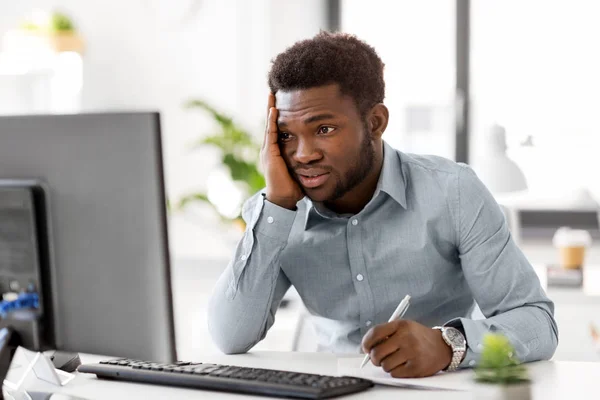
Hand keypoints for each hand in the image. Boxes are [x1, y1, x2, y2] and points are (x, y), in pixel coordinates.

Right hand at [261, 93, 303, 209]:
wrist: (284, 199)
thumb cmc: (295, 186)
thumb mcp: (302, 168)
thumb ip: (307, 159)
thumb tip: (320, 154)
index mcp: (278, 150)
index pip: (279, 127)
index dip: (280, 114)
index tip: (284, 100)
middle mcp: (271, 148)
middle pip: (271, 122)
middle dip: (272, 106)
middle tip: (275, 90)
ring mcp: (269, 150)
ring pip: (269, 125)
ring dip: (271, 108)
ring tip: (273, 94)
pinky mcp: (270, 154)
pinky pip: (271, 134)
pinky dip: (272, 121)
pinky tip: (274, 110)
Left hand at [361, 320, 451, 377]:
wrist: (442, 346)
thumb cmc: (418, 337)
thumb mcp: (404, 327)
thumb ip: (386, 334)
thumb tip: (367, 348)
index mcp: (401, 325)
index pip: (375, 333)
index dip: (366, 343)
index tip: (365, 348)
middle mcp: (406, 338)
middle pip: (377, 352)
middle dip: (374, 358)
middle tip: (378, 359)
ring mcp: (412, 353)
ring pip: (385, 365)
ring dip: (386, 365)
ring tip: (395, 360)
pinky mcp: (416, 367)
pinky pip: (395, 373)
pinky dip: (395, 371)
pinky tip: (403, 365)